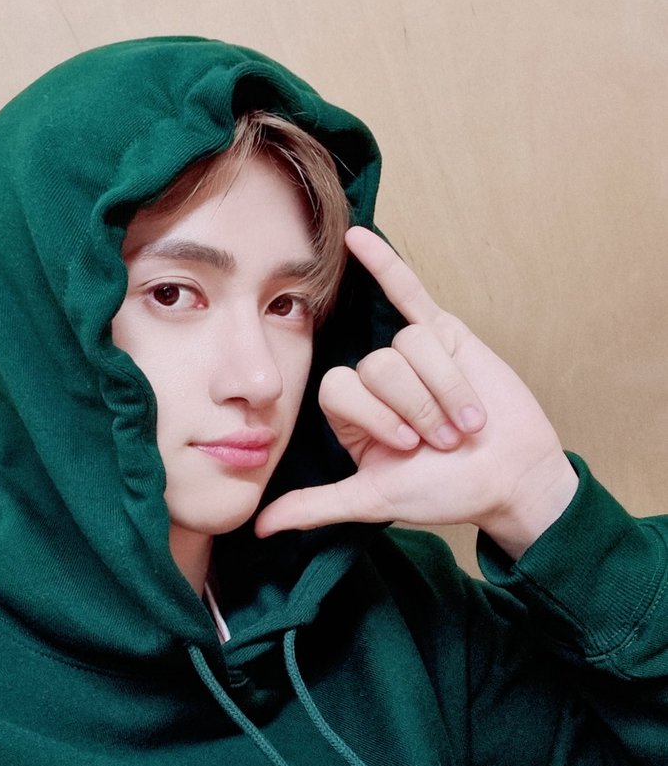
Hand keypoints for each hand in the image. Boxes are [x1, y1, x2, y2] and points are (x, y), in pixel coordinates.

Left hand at [255, 227, 578, 558]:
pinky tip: (356, 237)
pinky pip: (407, 291)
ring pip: (410, 346)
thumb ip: (315, 506)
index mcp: (350, 413)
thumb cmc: (444, 491)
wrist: (509, 478)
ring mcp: (408, 353)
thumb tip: (257, 528)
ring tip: (466, 419)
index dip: (375, 417)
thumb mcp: (373, 499)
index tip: (408, 449)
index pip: (340, 389)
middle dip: (417, 406)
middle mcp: (373, 380)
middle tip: (443, 439)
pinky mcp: (445, 334)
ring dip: (445, 388)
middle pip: (377, 366)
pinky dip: (384, 264)